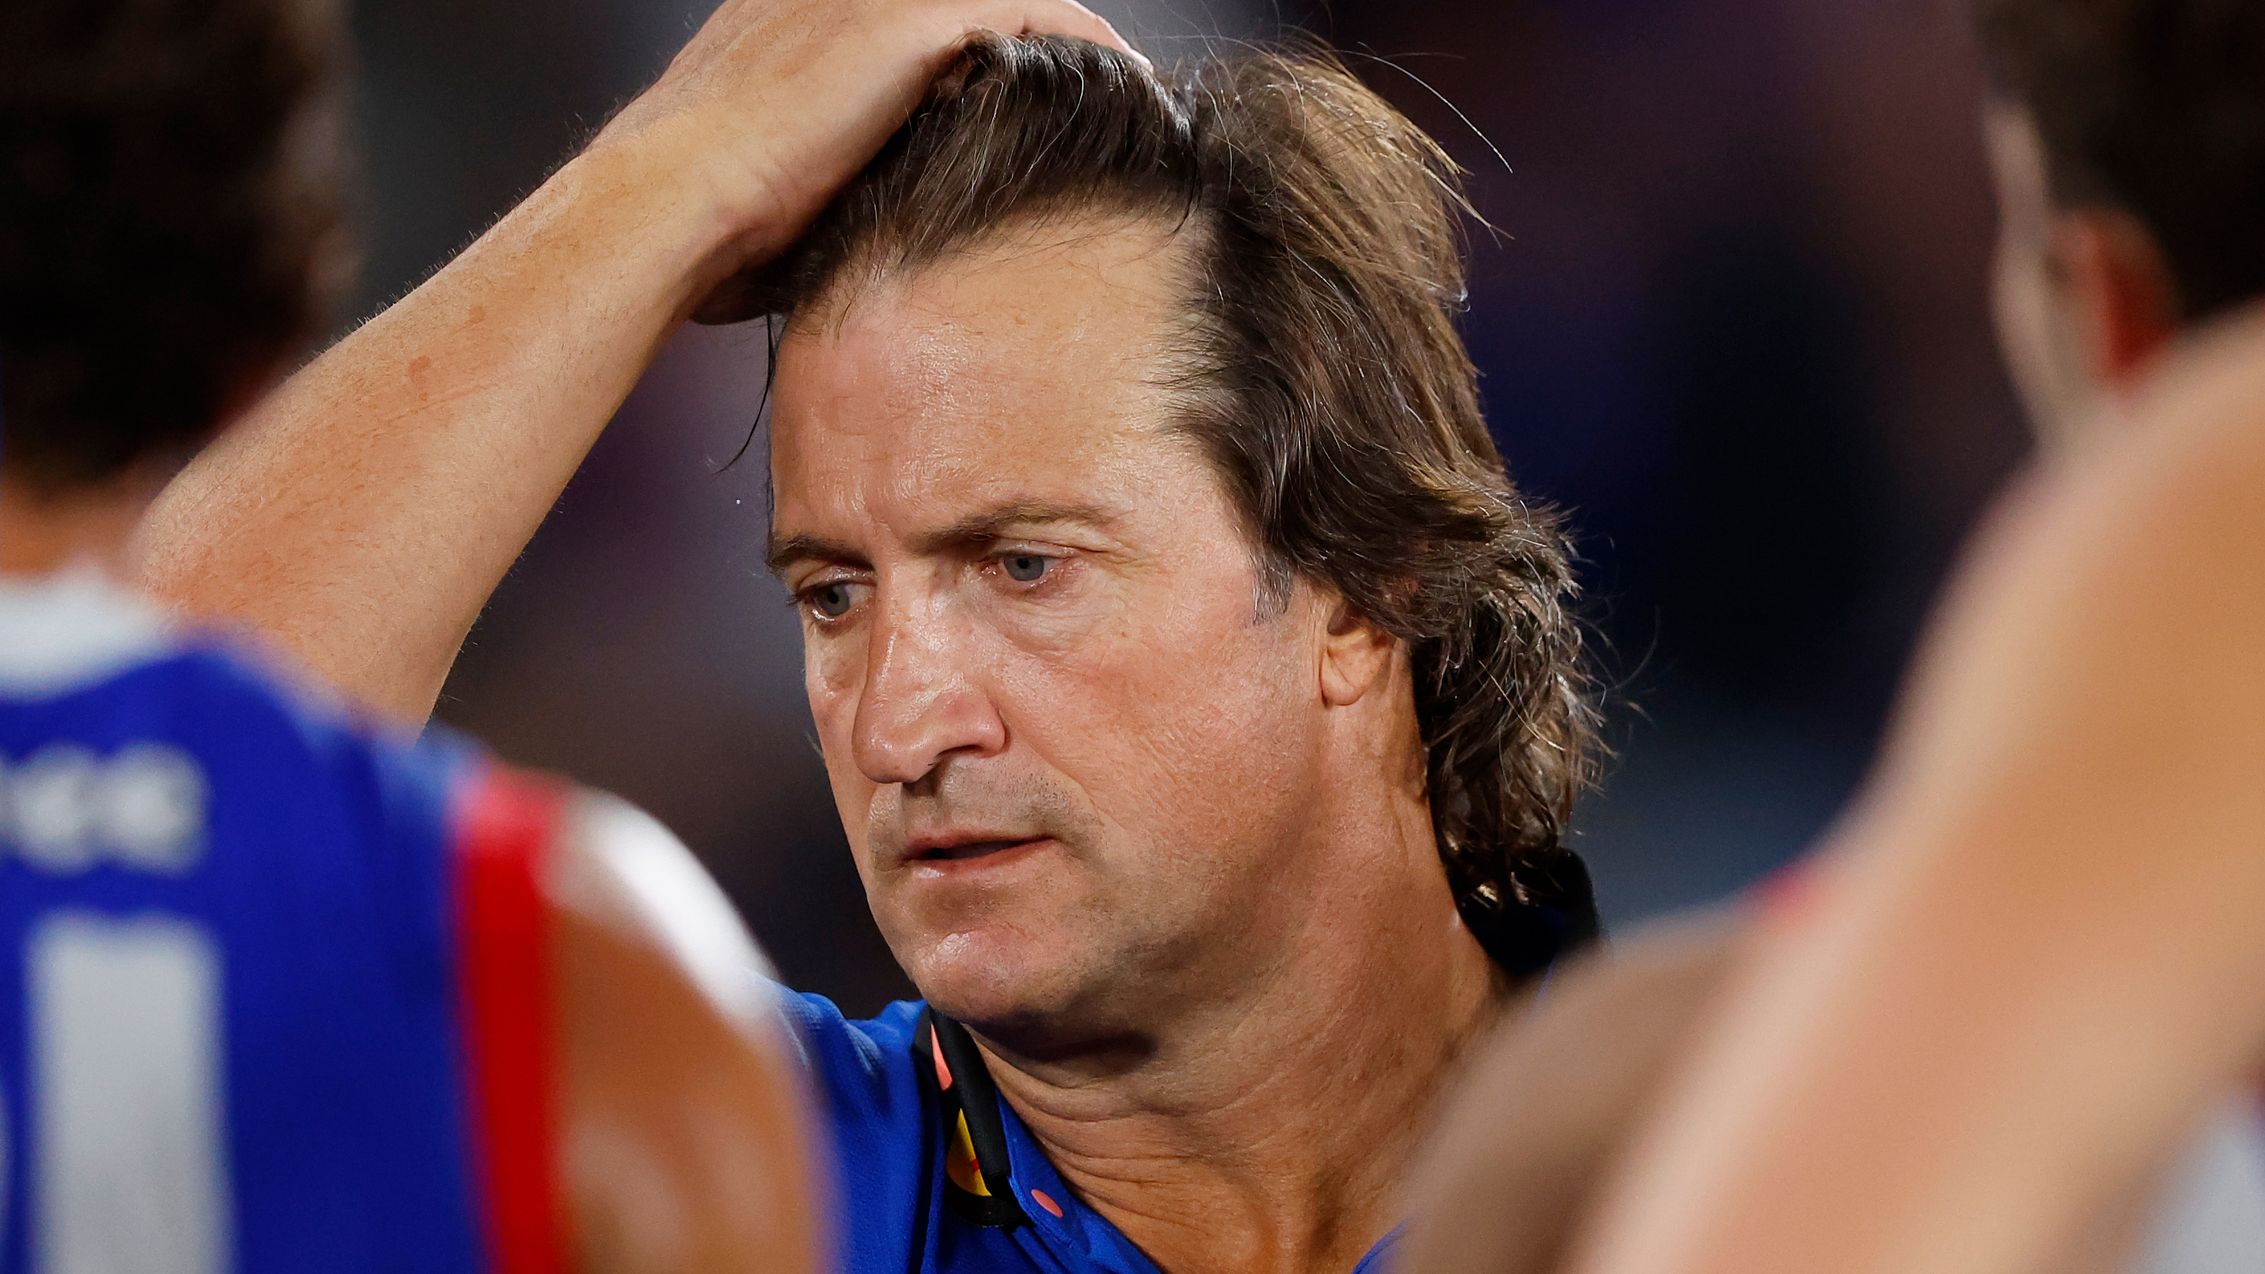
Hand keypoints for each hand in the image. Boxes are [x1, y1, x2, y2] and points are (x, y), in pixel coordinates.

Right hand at [589, 0, 1141, 315]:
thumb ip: (833, 208)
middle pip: (970, 8)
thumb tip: (873, 274)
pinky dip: (1092, 49)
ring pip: (1011, 3)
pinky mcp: (913, 19)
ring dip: (1077, 47)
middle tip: (1103, 100)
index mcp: (794, 29)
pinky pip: (1041, 16)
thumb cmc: (704, 242)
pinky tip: (1137, 90)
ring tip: (1133, 98)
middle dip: (1037, 46)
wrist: (667, 205)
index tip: (1027, 111)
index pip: (919, 28)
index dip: (979, 64)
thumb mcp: (775, 212)